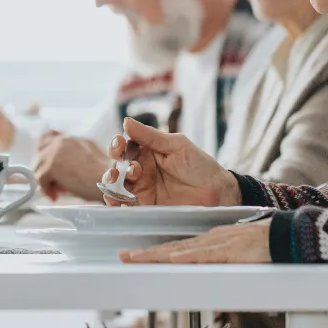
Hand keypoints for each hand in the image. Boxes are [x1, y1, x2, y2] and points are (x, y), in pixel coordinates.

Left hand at [34, 130, 108, 201]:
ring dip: (46, 181)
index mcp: (72, 139)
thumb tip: (54, 172)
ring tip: (57, 191)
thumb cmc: (104, 176)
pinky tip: (56, 196)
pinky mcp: (51, 165)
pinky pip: (39, 179)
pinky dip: (46, 189)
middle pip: (40, 153)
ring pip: (38, 167)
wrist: (111, 181)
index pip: (48, 139)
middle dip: (45, 170)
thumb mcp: (87, 161)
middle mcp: (62, 140)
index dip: (46, 154)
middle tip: (56, 185)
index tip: (48, 167)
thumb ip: (70, 160)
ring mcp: (55, 151)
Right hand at [104, 117, 238, 206]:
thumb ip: (150, 136)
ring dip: (110, 181)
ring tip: (117, 180)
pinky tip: (115, 198)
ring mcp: (141, 188)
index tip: (120, 144)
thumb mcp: (176, 145)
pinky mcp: (144, 206)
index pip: (125, 146)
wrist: (217, 193)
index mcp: (147, 152)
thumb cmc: (200, 166)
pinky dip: (114, 201)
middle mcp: (141, 169)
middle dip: (115, 164)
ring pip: (116, 185)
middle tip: (129, 167)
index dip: (117, 145)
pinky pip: (124, 204)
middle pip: (117, 165)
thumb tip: (126, 121)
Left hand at [118, 219, 270, 262]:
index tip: (133, 256)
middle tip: (122, 256)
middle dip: (145, 254)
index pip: (174, 248)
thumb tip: (199, 275)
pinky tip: (174, 259)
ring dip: (156, 255)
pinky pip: (207, 255)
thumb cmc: (262, 247)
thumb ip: (215, 263)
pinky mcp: (231, 251)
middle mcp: (207, 240)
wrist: (286, 236)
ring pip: (181, 250)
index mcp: (207, 242)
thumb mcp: (232, 256)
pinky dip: (189, 257)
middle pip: (171, 248)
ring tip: (135, 258)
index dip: (153, 253)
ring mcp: (218, 244)